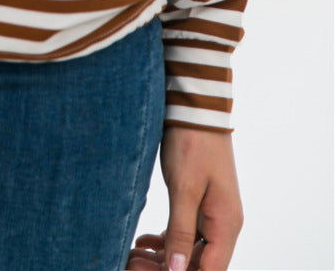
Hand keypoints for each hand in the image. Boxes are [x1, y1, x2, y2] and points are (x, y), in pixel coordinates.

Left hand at [125, 124, 242, 270]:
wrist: (195, 106)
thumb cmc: (193, 142)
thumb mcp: (184, 188)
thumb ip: (181, 231)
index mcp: (227, 224)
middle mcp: (223, 224)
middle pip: (199, 264)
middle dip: (167, 268)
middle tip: (133, 263)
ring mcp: (212, 213)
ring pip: (190, 250)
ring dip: (164, 257)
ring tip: (133, 254)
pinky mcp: (198, 202)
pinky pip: (185, 233)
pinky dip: (165, 241)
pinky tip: (144, 242)